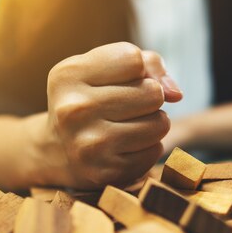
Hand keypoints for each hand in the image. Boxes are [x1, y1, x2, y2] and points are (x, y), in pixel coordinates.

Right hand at [44, 42, 181, 188]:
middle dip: (150, 97)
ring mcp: (89, 145)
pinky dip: (148, 147)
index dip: (138, 69)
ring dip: (154, 123)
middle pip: (153, 93)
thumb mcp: (105, 68)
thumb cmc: (90, 97)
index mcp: (69, 75)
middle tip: (130, 105)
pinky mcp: (106, 172)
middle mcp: (74, 110)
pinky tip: (126, 145)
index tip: (122, 79)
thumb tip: (176, 94)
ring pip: (160, 124)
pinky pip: (155, 151)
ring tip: (130, 124)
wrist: (55, 149)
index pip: (134, 60)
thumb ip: (148, 64)